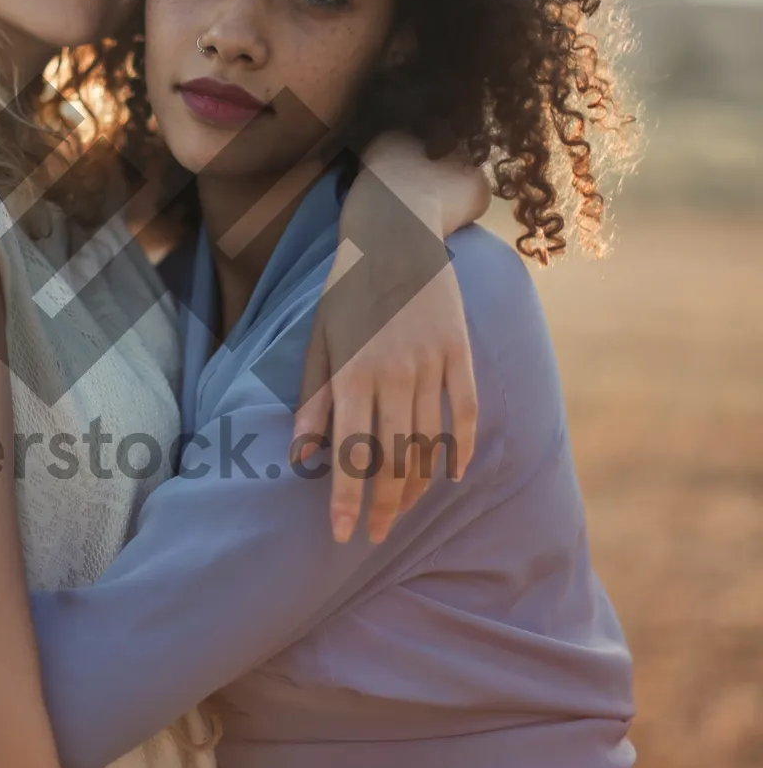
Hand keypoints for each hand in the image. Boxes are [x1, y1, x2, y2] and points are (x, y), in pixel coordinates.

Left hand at [294, 229, 477, 548]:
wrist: (397, 231)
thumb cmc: (348, 287)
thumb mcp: (320, 338)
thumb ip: (314, 398)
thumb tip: (302, 455)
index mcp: (353, 373)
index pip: (350, 454)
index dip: (347, 500)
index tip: (343, 535)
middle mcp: (394, 374)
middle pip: (394, 459)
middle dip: (383, 505)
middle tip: (376, 535)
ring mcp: (432, 363)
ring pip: (429, 442)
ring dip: (416, 485)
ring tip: (403, 511)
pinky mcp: (461, 351)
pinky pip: (466, 411)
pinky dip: (461, 448)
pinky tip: (451, 476)